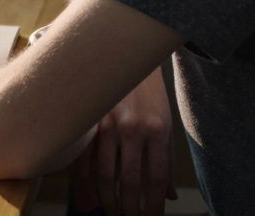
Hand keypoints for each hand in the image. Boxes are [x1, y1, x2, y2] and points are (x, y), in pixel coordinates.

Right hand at [70, 70, 176, 215]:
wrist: (123, 54)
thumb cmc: (146, 91)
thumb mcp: (163, 121)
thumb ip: (167, 159)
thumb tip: (169, 195)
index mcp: (157, 129)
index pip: (156, 178)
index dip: (153, 205)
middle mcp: (133, 127)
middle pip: (131, 181)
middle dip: (131, 208)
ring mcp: (108, 123)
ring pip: (105, 173)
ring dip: (108, 199)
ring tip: (112, 212)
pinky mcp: (89, 120)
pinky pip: (85, 158)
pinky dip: (86, 181)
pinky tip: (89, 195)